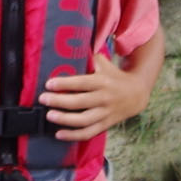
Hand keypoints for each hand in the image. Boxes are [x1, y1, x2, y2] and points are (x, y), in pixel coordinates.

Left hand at [38, 43, 152, 138]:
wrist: (137, 94)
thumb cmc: (114, 76)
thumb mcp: (104, 63)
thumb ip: (88, 57)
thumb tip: (68, 44)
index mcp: (102, 81)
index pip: (81, 83)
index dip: (64, 84)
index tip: (49, 84)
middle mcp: (104, 98)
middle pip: (80, 102)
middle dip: (59, 101)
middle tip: (43, 99)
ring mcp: (105, 113)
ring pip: (84, 120)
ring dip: (65, 120)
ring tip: (49, 116)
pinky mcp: (105, 125)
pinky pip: (89, 133)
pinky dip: (74, 136)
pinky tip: (59, 134)